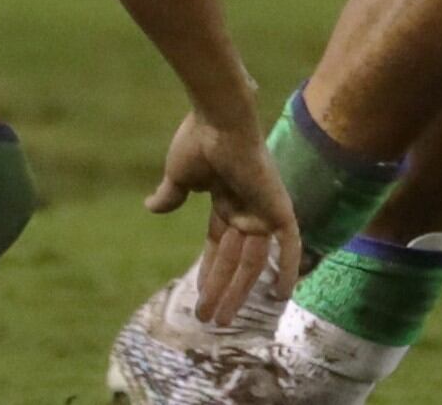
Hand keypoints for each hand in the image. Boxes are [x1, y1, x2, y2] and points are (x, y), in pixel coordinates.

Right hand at [144, 107, 301, 325]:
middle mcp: (248, 207)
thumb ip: (171, 195)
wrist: (218, 121)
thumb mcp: (179, 176)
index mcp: (226, 199)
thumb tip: (152, 207)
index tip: (199, 296)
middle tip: (209, 318)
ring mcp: (263, 209)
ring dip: (238, 290)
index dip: (210, 270)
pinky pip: (289, 245)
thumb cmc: (198, 141)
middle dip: (222, 289)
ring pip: (254, 260)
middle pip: (236, 259)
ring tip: (222, 319)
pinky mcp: (279, 209)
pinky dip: (288, 269)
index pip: (220, 244)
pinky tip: (279, 297)